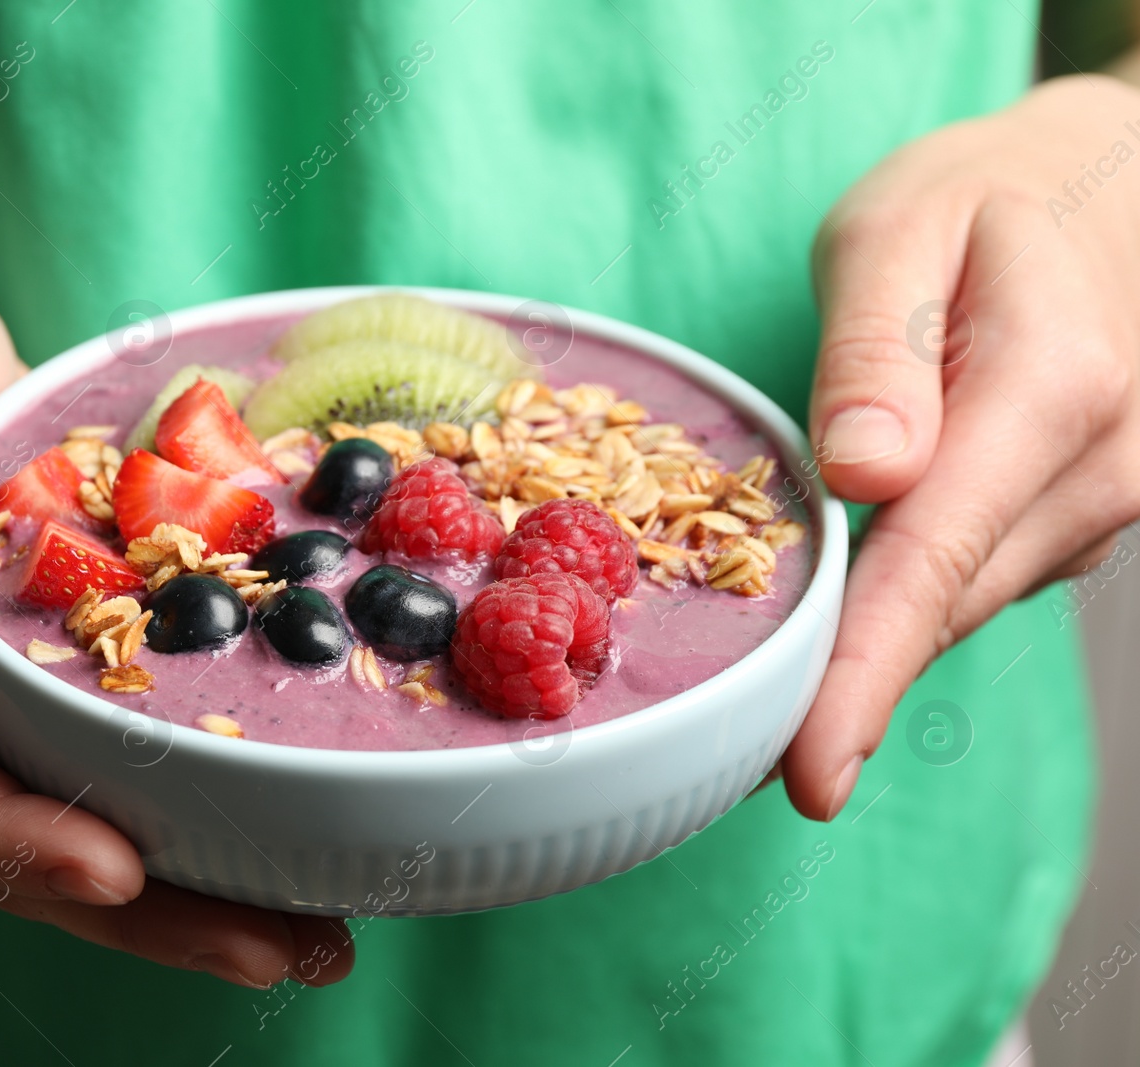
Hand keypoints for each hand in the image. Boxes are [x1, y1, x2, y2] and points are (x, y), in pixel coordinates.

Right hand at [0, 248, 352, 985]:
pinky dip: (219, 789)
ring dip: (202, 881)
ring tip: (322, 933)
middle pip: (30, 839)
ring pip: (98, 811)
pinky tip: (309, 813)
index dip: (12, 841)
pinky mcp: (81, 652)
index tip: (118, 873)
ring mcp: (10, 687)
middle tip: (283, 951)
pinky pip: (145, 742)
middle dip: (151, 912)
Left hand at [782, 75, 1139, 818]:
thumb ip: (877, 351)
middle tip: (743, 755)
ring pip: (967, 600)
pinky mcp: (1090, 507)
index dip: (865, 680)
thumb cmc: (983, 198)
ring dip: (881, 646)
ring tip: (783, 691)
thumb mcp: (901, 231)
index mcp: (1052, 390)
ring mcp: (1112, 494)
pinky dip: (918, 596)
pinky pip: (985, 572)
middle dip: (849, 689)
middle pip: (948, 605)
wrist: (1109, 184)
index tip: (809, 776)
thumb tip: (864, 475)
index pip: (935, 565)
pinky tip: (860, 599)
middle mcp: (1103, 465)